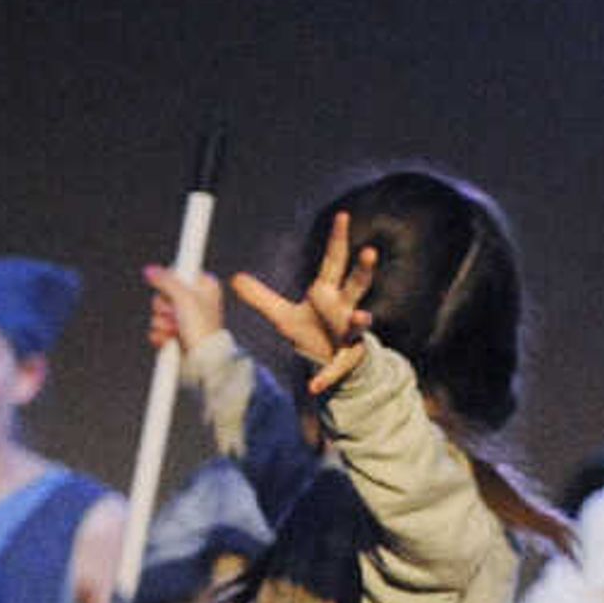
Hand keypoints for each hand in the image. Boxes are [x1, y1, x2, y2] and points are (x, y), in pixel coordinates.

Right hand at [144, 256, 224, 354]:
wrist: (204, 360)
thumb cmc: (204, 330)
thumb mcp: (184, 298)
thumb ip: (166, 280)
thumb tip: (151, 270)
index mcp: (205, 285)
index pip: (177, 272)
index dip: (169, 282)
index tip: (173, 291)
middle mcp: (196, 300)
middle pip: (164, 293)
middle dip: (165, 306)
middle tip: (176, 314)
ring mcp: (185, 317)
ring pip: (159, 311)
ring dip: (163, 322)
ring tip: (176, 329)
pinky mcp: (176, 332)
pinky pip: (158, 327)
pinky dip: (161, 333)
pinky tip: (171, 338)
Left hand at [227, 211, 374, 394]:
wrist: (335, 366)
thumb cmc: (314, 335)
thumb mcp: (283, 317)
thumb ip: (261, 298)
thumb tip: (234, 278)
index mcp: (329, 294)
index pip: (335, 261)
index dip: (338, 239)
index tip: (343, 216)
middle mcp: (345, 309)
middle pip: (357, 285)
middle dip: (364, 270)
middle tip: (369, 253)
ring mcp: (350, 335)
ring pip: (360, 323)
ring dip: (360, 319)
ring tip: (361, 317)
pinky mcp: (348, 360)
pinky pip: (337, 368)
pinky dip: (326, 376)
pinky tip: (314, 386)